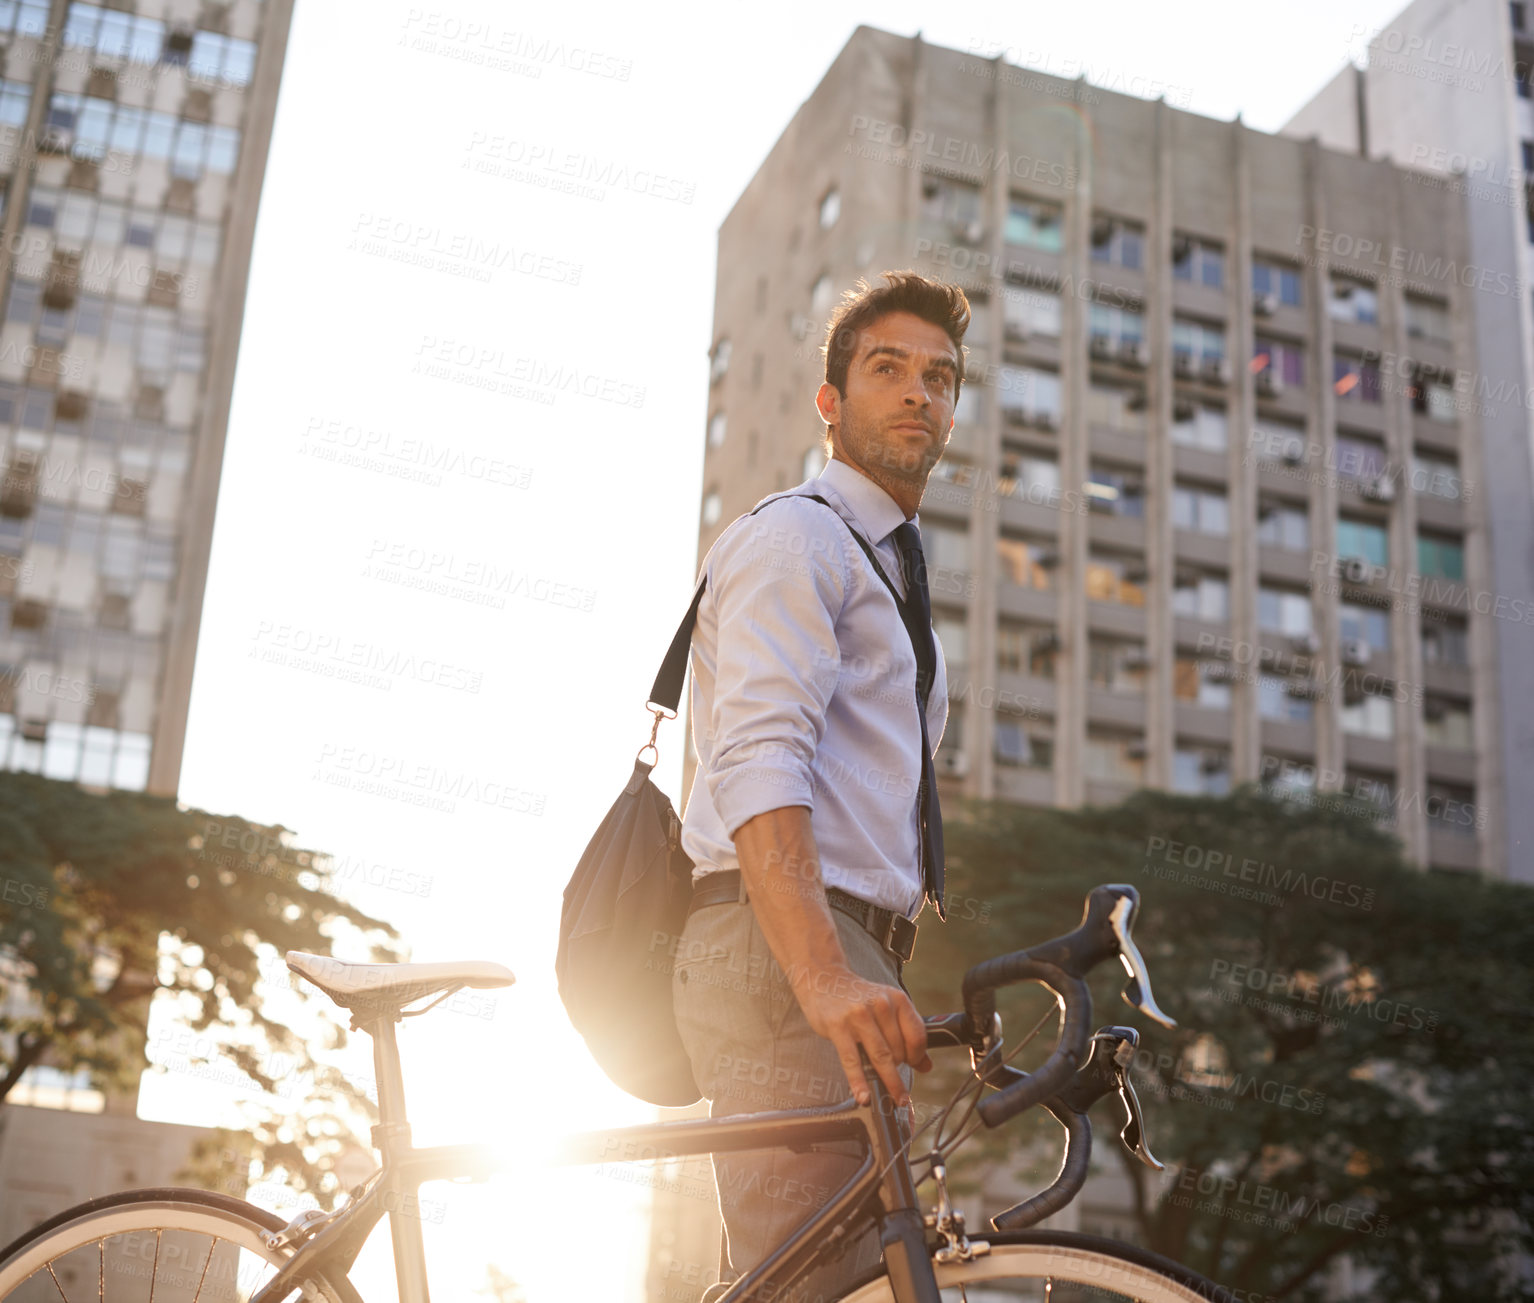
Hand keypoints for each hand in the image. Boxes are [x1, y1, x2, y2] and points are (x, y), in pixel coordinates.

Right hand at [793, 965, 931, 1106]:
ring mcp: (859, 1015)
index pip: (917, 1035)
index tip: (913, 1066)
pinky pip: (852, 1061)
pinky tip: (864, 1097)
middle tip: (894, 1080)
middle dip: (898, 1069)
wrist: (823, 978)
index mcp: (897, 999)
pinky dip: (859, 1082)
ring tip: (894, 1099)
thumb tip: (926, 1066)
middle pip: (899, 1050)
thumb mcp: (886, 1007)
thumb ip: (905, 1033)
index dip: (917, 1056)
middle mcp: (881, 1005)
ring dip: (889, 1081)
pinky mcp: (838, 1027)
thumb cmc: (858, 997)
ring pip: (880, 1057)